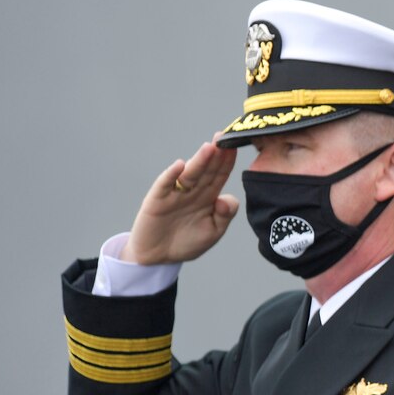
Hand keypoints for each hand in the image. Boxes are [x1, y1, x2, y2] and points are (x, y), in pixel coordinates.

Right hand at [121, 136, 240, 264]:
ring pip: (189, 174)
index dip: (227, 161)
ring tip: (209, 148)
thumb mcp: (212, 232)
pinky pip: (165, 184)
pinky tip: (180, 165)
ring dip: (199, 161)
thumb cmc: (187, 242)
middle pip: (206, 170)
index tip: (236, 146)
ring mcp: (175, 193)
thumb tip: (226, 199)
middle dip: (215, 154)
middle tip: (224, 137)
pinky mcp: (157, 199)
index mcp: (208, 197)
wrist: (158, 257)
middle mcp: (192, 191)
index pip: (220, 175)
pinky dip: (171, 175)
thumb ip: (224, 216)